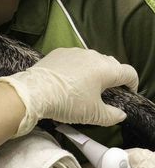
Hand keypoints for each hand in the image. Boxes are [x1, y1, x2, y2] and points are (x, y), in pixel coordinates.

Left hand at [0, 48, 138, 136]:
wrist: (35, 92)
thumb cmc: (68, 102)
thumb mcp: (93, 115)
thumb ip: (112, 116)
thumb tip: (121, 115)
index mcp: (106, 69)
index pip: (128, 73)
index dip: (132, 83)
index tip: (128, 92)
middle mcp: (93, 56)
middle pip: (110, 64)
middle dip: (112, 77)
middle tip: (107, 91)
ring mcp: (74, 52)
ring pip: (91, 60)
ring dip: (92, 70)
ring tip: (86, 84)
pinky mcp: (58, 52)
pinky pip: (73, 59)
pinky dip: (75, 67)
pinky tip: (67, 79)